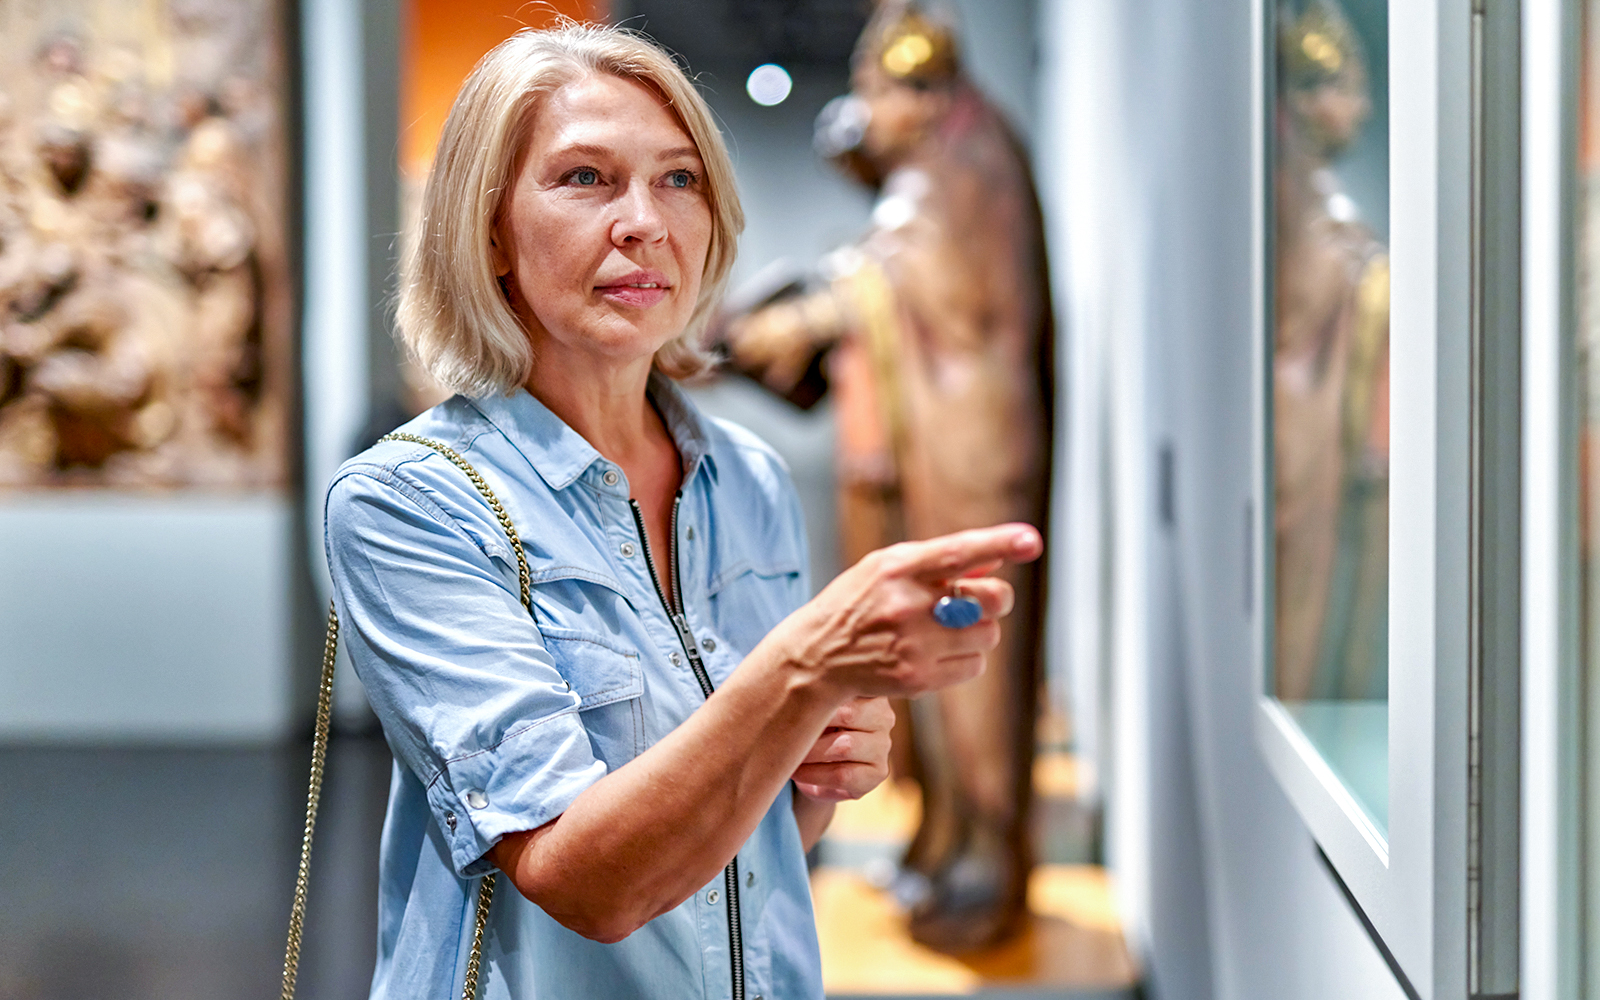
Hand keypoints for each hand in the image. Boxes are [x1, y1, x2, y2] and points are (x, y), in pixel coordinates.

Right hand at [762, 523, 1043, 700]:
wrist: (816, 656)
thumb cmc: (857, 603)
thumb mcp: (884, 568)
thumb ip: (937, 560)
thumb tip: (996, 557)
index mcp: (897, 568)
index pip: (958, 552)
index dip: (999, 543)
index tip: (1031, 540)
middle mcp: (907, 605)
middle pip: (992, 599)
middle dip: (997, 599)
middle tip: (980, 601)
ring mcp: (914, 644)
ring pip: (989, 635)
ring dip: (980, 631)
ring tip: (950, 629)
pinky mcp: (918, 679)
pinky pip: (974, 666)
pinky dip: (966, 658)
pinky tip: (939, 652)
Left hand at [793, 696, 893, 800]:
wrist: (816, 767)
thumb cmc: (810, 725)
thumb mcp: (810, 704)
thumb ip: (809, 693)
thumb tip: (791, 691)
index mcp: (868, 688)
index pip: (847, 683)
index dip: (816, 693)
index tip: (789, 699)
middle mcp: (883, 714)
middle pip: (847, 714)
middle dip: (810, 724)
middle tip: (783, 730)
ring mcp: (883, 745)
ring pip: (844, 747)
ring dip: (810, 752)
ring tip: (788, 753)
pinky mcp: (878, 773)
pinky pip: (842, 774)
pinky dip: (814, 774)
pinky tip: (797, 772)